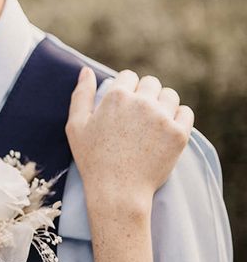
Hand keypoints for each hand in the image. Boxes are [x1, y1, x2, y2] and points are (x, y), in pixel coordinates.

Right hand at [66, 68, 193, 214]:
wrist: (117, 191)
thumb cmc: (92, 159)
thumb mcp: (76, 125)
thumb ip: (81, 94)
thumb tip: (87, 70)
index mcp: (116, 96)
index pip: (129, 76)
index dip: (126, 88)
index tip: (123, 105)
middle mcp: (141, 102)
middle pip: (151, 83)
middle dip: (145, 94)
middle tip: (138, 115)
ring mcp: (162, 118)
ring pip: (170, 95)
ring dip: (162, 103)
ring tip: (153, 121)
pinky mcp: (179, 134)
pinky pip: (186, 112)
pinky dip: (178, 117)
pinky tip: (166, 129)